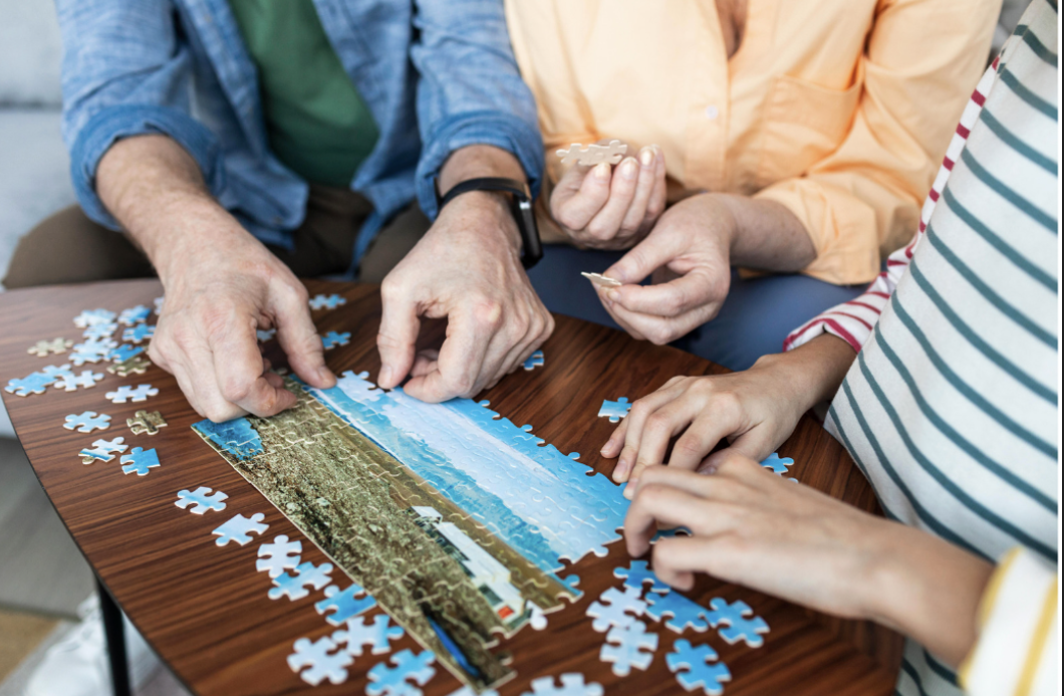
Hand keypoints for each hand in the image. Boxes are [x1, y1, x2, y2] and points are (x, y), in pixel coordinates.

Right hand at [94, 134, 334, 422]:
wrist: (194, 243)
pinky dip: (220, 388)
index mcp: (222, 319)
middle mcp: (187, 337)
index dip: (271, 402)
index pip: (241, 389)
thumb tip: (323, 382)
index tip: (291, 393)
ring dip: (238, 399)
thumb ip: (307, 343)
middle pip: (221, 408)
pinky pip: (194, 391)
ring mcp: (168, 347)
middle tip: (276, 376)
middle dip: (255, 405)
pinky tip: (235, 359)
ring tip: (257, 365)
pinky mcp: (161, 354)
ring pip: (205, 406)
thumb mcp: (289, 295)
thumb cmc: (243, 263)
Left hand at [376, 190, 553, 401]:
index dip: (427, 390)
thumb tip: (391, 380)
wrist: (482, 225)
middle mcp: (515, 325)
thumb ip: (392, 339)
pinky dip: (481, 359)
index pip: (456, 381)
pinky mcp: (540, 327)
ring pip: (490, 377)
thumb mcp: (400, 289)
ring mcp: (532, 327)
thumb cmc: (441, 251)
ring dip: (460, 369)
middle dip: (440, 377)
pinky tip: (466, 336)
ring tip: (442, 340)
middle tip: (419, 353)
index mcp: (481, 315)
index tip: (407, 379)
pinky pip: (506, 364)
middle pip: (473, 384)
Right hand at [550, 143, 665, 249]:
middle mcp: (591, 235)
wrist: (605, 184)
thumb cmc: (587, 173)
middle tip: (630, 162)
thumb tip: (612, 154)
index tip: (602, 166)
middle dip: (621, 192)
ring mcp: (618, 238)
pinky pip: (652, 210)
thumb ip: (592, 159)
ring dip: (644, 185)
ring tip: (647, 154)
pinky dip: (657, 181)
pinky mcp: (642, 231)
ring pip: (633, 220)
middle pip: (605, 225)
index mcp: (568, 218)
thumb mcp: (581, 164)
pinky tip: (656, 155)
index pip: (575, 216)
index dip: (592, 192)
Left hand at [593, 193, 734, 344]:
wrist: (712, 227)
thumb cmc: (695, 224)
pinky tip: (615, 296)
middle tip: (604, 290)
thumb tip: (610, 281)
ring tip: (606, 291)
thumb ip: (640, 258)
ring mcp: (694, 316)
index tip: (610, 286)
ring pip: (655, 334)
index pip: (673, 301)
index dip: (637, 299)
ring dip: (625, 317)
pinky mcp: (679, 318)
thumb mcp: (668, 231)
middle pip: (665, 329)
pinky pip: (650, 329)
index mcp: (711, 283)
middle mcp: (707, 307)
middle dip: (628, 314)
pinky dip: (628, 317)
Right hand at [602, 334, 857, 492]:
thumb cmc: (774, 413)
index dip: (673, 475)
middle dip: (642, 461)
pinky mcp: (675, 384)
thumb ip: (729, 462)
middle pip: (659, 425)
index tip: (665, 502)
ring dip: (629, 445)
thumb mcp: (765, 442)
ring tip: (619, 475)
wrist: (777, 380)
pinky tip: (611, 450)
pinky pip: (643, 403)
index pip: (689, 445)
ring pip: (644, 411)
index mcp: (724, 406)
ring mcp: (684, 384)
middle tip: (631, 492)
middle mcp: (699, 390)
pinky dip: (625, 427)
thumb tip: (694, 482)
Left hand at [625, 456, 993, 665]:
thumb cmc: (841, 538)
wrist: (875, 556)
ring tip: (646, 554)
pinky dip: (664, 571)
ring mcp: (726, 514)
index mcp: (744, 470)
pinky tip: (686, 583)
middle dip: (634, 505)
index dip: (664, 487)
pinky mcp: (729, 550)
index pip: (682, 461)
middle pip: (652, 474)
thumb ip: (756, 501)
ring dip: (635, 530)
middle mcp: (727, 485)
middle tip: (642, 536)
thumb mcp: (788, 501)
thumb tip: (736, 524)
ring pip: (647, 500)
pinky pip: (667, 553)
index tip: (668, 517)